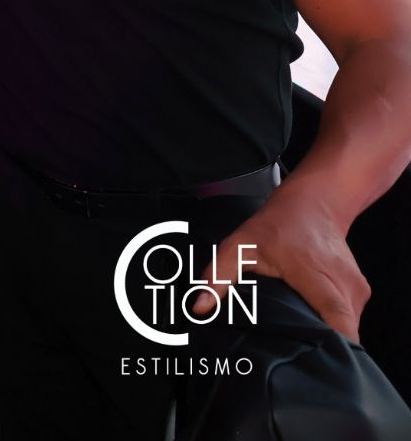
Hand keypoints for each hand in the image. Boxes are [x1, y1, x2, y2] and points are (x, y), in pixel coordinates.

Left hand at [192, 184, 370, 340]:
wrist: (313, 203)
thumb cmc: (277, 225)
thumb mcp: (240, 246)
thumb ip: (219, 277)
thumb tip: (200, 307)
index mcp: (318, 277)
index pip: (338, 322)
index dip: (328, 345)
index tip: (308, 356)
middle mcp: (345, 285)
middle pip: (344, 334)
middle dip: (322, 348)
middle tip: (293, 351)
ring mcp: (357, 290)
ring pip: (348, 329)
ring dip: (327, 336)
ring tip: (301, 336)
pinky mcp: (360, 292)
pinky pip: (350, 319)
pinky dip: (333, 324)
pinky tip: (312, 321)